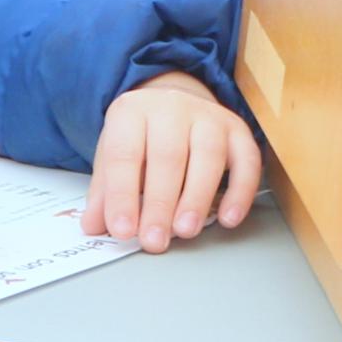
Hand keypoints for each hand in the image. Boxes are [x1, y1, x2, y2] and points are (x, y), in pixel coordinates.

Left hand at [83, 70, 263, 251]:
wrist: (172, 101)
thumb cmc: (141, 136)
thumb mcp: (112, 155)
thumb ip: (104, 192)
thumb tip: (94, 226)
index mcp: (132, 111)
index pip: (124, 154)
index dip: (122, 194)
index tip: (123, 230)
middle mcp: (171, 107)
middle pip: (168, 155)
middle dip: (161, 204)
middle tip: (155, 240)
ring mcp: (208, 116)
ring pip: (208, 155)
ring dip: (197, 198)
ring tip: (185, 231)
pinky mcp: (237, 129)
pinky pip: (247, 159)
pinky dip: (240, 191)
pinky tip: (228, 218)